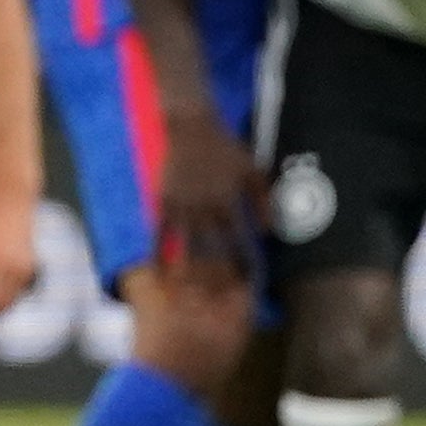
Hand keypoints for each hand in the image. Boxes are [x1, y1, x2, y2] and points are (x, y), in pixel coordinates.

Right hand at [153, 110, 262, 292]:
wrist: (189, 126)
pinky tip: (157, 271)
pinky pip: (159, 232)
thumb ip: (262, 200)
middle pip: (212, 249)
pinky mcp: (162, 201)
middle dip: (217, 276)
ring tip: (189, 294)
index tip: (249, 284)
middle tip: (219, 300)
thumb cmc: (224, 147)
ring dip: (188, 271)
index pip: (239, 240)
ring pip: (185, 245)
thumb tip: (268, 232)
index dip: (244, 263)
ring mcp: (181, 206)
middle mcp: (205, 208)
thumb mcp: (252, 169)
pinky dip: (157, 252)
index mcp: (228, 201)